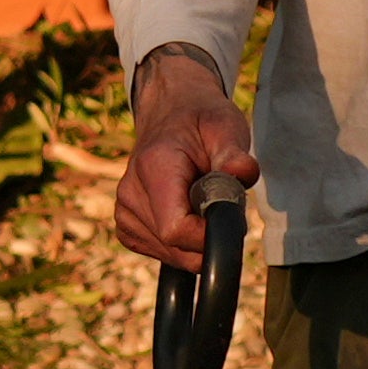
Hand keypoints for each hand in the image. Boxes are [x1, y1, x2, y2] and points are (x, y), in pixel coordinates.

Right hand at [114, 47, 262, 269]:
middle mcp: (130, 193)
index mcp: (153, 168)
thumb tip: (243, 172)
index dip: (207, 236)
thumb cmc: (201, 121)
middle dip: (207, 238)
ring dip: (196, 241)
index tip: (228, 216)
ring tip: (201, 203)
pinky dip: (182, 243)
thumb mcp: (225, 127)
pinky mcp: (126, 226)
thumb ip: (234, 153)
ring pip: (171, 254)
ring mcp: (124, 212)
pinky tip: (187, 213)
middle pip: (175, 246)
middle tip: (220, 204)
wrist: (170, 113)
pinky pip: (161, 252)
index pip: (175, 230)